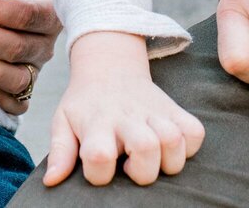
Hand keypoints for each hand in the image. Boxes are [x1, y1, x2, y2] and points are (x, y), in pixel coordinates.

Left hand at [43, 32, 204, 186]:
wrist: (109, 67)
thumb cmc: (85, 103)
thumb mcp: (63, 122)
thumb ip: (60, 152)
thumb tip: (52, 182)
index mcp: (97, 122)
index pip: (99, 156)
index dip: (99, 173)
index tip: (97, 169)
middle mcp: (127, 116)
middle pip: (146, 148)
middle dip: (142, 170)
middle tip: (130, 165)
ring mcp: (154, 112)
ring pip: (174, 141)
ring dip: (167, 159)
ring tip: (151, 157)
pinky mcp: (175, 109)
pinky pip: (195, 132)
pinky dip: (189, 146)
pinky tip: (169, 147)